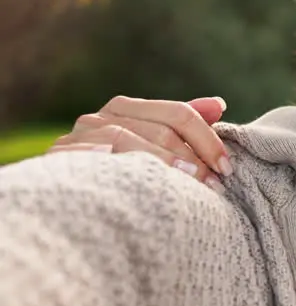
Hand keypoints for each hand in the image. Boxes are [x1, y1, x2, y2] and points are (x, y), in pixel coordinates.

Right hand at [48, 95, 230, 190]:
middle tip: (216, 182)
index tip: (227, 166)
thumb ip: (182, 125)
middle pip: (159, 129)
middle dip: (194, 156)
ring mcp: (76, 137)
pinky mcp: (58, 159)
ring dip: (164, 162)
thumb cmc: (114, 171)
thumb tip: (218, 103)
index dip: (207, 138)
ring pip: (128, 139)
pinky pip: (93, 158)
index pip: (177, 113)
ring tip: (191, 183)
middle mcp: (98, 117)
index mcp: (124, 108)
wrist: (60, 201)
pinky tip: (140, 178)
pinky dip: (118, 164)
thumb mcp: (150, 145)